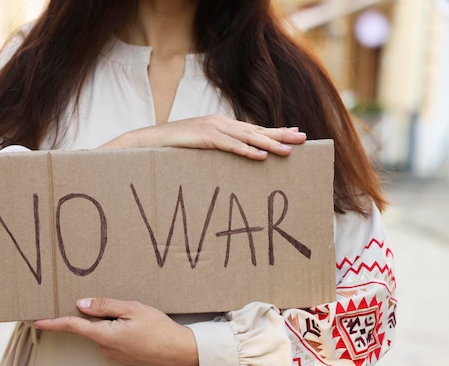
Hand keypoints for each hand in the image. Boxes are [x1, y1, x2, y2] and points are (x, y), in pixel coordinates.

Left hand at [33, 298, 198, 365]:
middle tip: (113, 304)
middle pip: (89, 326)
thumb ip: (105, 306)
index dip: (53, 322)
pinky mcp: (121, 356)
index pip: (73, 326)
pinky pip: (111, 338)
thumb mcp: (132, 309)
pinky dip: (116, 328)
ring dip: (109, 320)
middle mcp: (105, 348)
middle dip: (95, 313)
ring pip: (102, 331)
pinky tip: (134, 324)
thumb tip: (81, 304)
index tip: (36, 320)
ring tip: (133, 315)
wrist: (179, 351)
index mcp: (105, 335)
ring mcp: (113, 354)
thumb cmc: (158, 329)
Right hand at [100, 114, 306, 159]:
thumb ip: (216, 149)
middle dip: (280, 134)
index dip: (274, 131)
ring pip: (246, 136)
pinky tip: (261, 155)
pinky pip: (228, 145)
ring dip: (269, 143)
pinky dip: (245, 150)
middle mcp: (219, 123)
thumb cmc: (172, 149)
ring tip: (288, 150)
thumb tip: (233, 159)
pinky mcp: (202, 137)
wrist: (145, 142)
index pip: (253, 128)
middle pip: (256, 130)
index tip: (295, 133)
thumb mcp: (198, 147)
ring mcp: (211, 128)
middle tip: (303, 139)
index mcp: (220, 125)